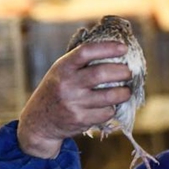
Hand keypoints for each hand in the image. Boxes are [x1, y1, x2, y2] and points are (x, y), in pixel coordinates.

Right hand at [17, 42, 131, 157]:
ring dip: (124, 93)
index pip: (86, 52)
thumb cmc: (58, 90)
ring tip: (126, 91)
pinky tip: (109, 106)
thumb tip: (116, 51)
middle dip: (122, 72)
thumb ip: (82, 62)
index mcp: (63, 67)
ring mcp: (73, 103)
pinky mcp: (80, 120)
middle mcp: (67, 84)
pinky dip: (112, 109)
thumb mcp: (62, 71)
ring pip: (110, 96)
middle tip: (129, 72)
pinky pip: (106, 112)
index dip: (107, 48)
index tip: (124, 48)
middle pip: (101, 74)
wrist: (39, 120)